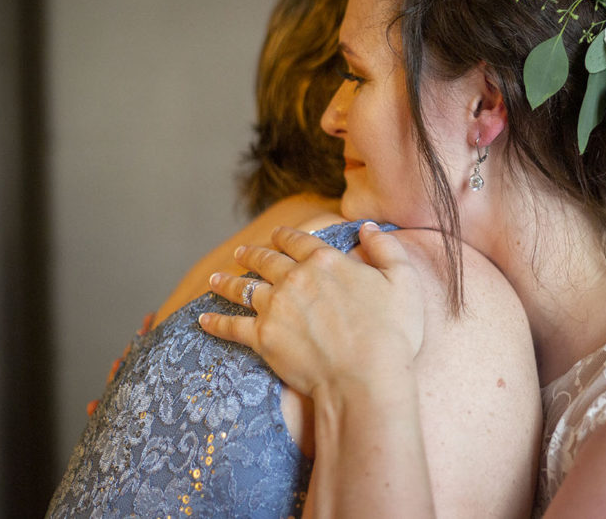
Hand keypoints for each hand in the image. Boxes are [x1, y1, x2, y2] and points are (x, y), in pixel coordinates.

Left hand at [199, 222, 425, 397]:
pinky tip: (203, 319)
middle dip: (252, 254)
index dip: (286, 236)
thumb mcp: (403, 281)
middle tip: (241, 252)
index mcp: (326, 261)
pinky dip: (215, 322)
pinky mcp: (263, 338)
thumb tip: (366, 227)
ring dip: (228, 282)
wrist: (365, 378)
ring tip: (216, 279)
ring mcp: (275, 308)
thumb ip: (386, 248)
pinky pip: (231, 326)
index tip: (276, 235)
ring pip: (244, 288)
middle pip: (266, 260)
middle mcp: (295, 278)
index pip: (299, 241)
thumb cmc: (391, 332)